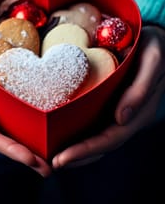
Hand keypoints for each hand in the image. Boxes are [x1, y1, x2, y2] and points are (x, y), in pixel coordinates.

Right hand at [0, 28, 51, 176]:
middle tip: (47, 168)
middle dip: (23, 156)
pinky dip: (24, 126)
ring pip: (6, 131)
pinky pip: (9, 114)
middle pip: (0, 140)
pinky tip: (39, 130)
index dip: (8, 148)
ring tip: (48, 159)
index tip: (30, 158)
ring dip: (26, 146)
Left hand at [52, 25, 164, 168]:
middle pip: (101, 145)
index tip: (62, 158)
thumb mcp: (152, 61)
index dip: (86, 150)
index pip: (110, 138)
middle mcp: (127, 117)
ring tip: (50, 155)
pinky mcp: (110, 102)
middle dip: (76, 156)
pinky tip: (60, 132)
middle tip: (50, 162)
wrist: (156, 41)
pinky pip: (93, 121)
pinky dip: (78, 131)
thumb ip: (141, 89)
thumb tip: (121, 118)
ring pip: (96, 137)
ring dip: (75, 149)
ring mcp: (118, 111)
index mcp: (138, 112)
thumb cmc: (155, 48)